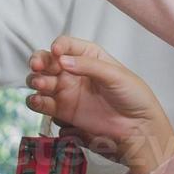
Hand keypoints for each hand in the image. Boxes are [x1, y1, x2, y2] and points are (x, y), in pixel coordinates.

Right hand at [26, 36, 173, 173]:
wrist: (138, 128)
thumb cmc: (134, 97)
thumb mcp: (115, 75)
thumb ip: (89, 66)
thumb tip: (63, 60)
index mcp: (89, 56)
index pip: (66, 45)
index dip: (58, 46)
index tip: (56, 52)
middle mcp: (74, 72)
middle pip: (47, 61)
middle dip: (39, 61)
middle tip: (38, 66)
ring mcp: (67, 91)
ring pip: (41, 81)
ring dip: (36, 80)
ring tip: (41, 85)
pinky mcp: (63, 111)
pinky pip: (42, 104)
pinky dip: (36, 101)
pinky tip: (38, 101)